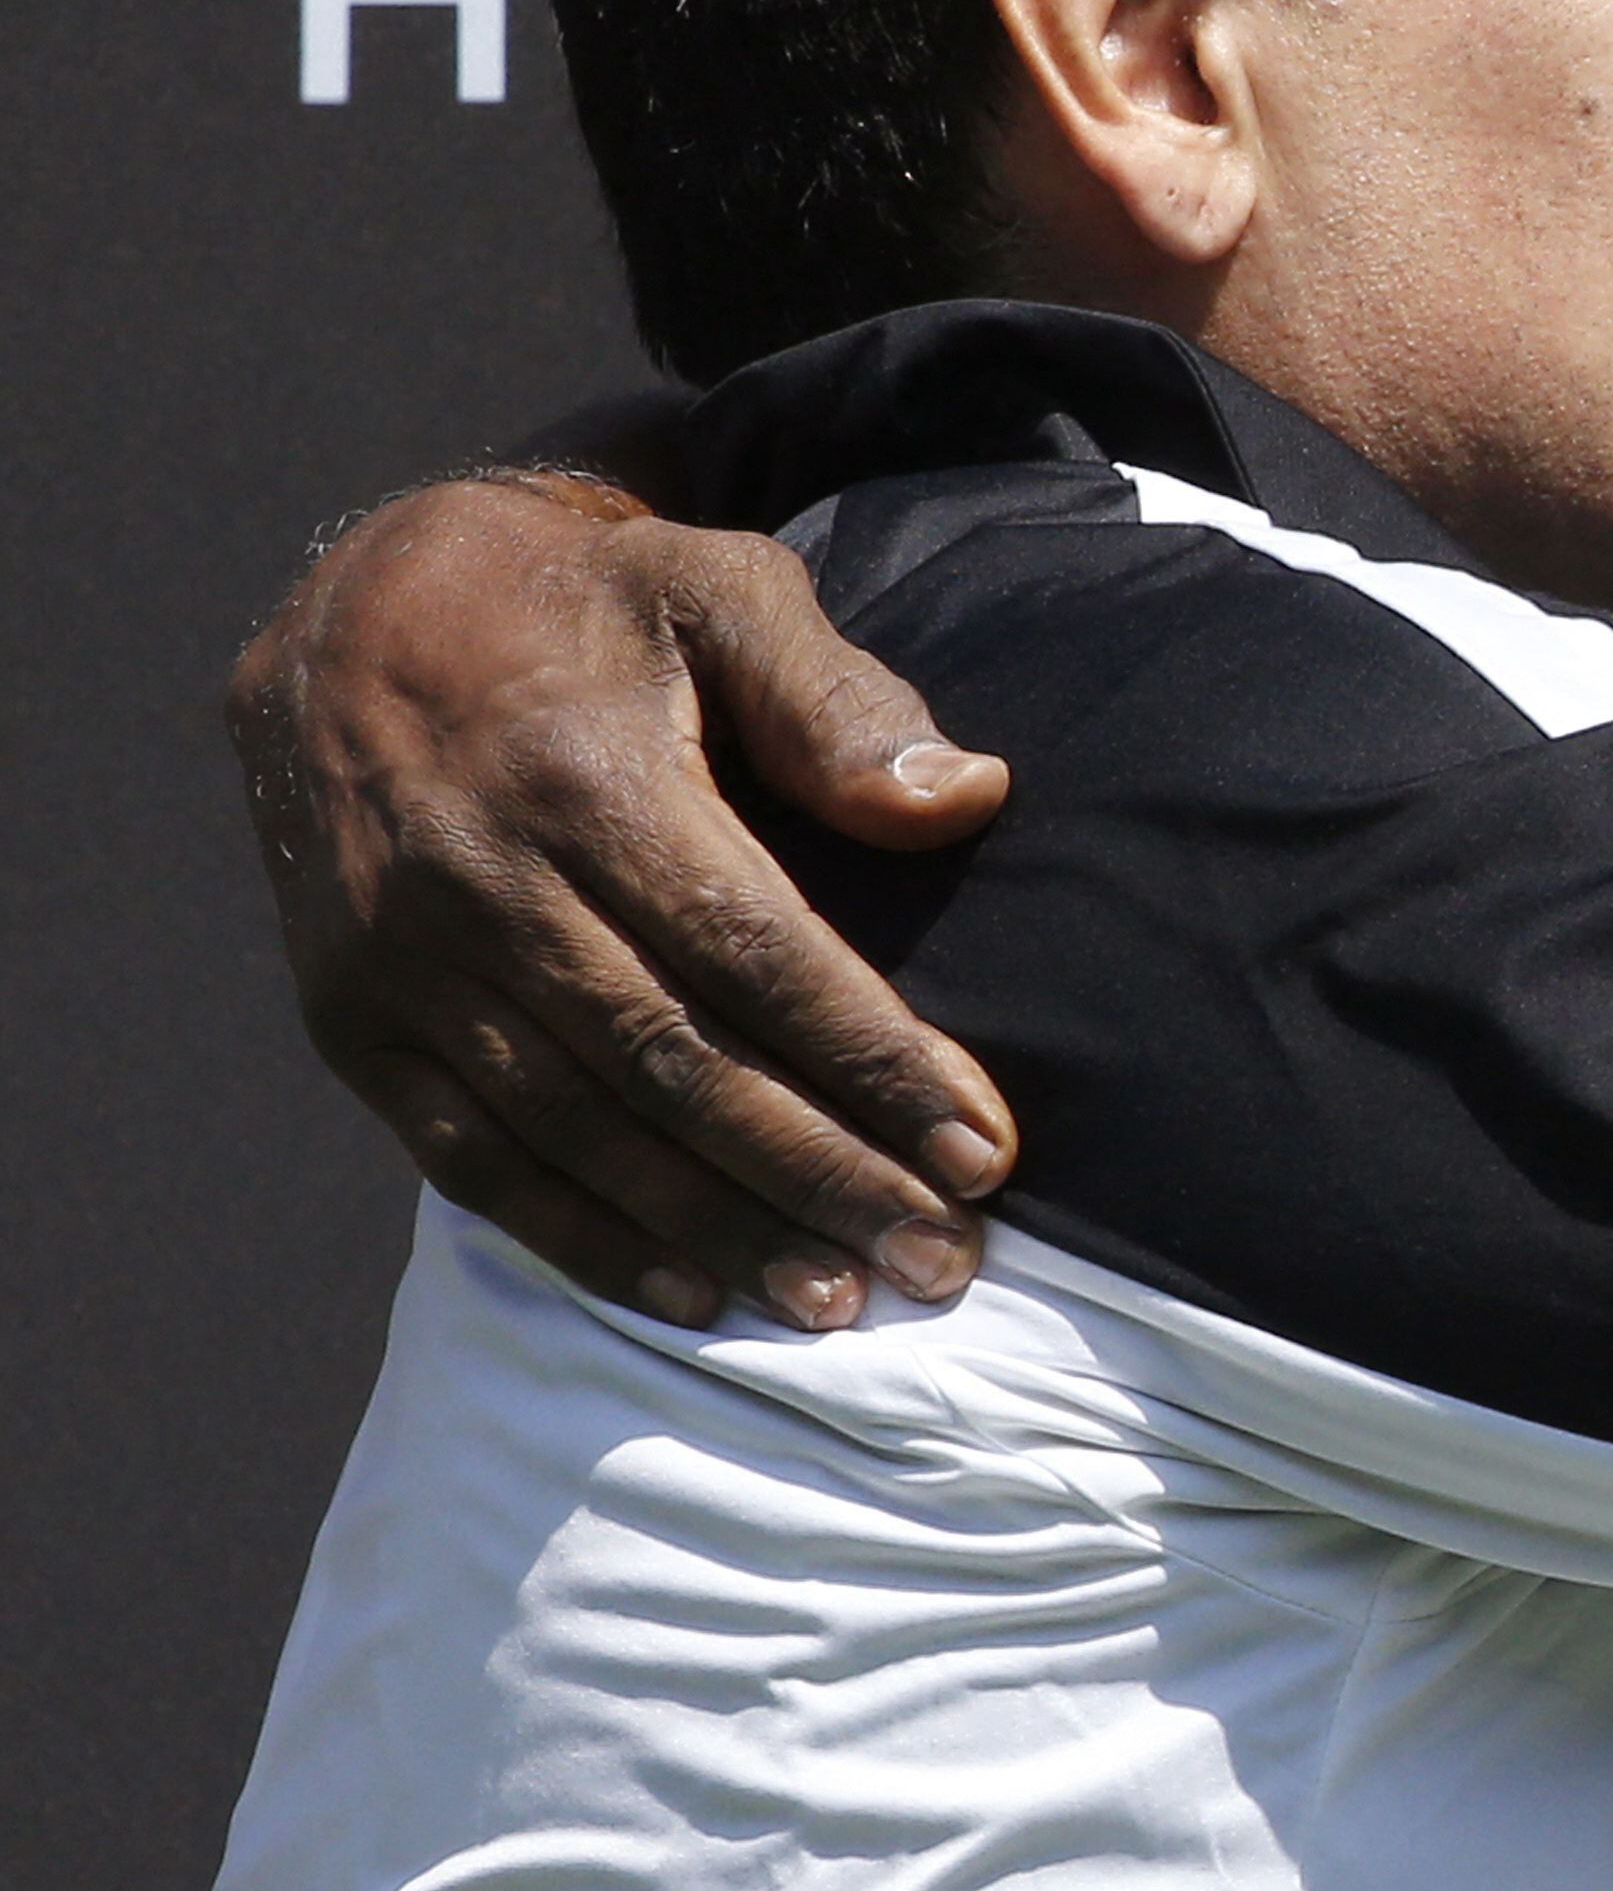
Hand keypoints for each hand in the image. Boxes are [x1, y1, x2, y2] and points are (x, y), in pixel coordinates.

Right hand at [228, 472, 1017, 1328]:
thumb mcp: (719, 589)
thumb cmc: (588, 607)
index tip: (984, 1150)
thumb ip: (838, 699)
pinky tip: (691, 1289)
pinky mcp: (351, 1021)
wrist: (353, 610)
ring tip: (842, 1300)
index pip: (758, 954)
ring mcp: (404, 967)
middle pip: (679, 1067)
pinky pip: (470, 1160)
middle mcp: (484, 887)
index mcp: (587, 781)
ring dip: (720, 1228)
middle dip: (822, 1175)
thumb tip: (969, 798)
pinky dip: (582, 1236)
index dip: (875, 1061)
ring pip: (582, 1133)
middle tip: (944, 1260)